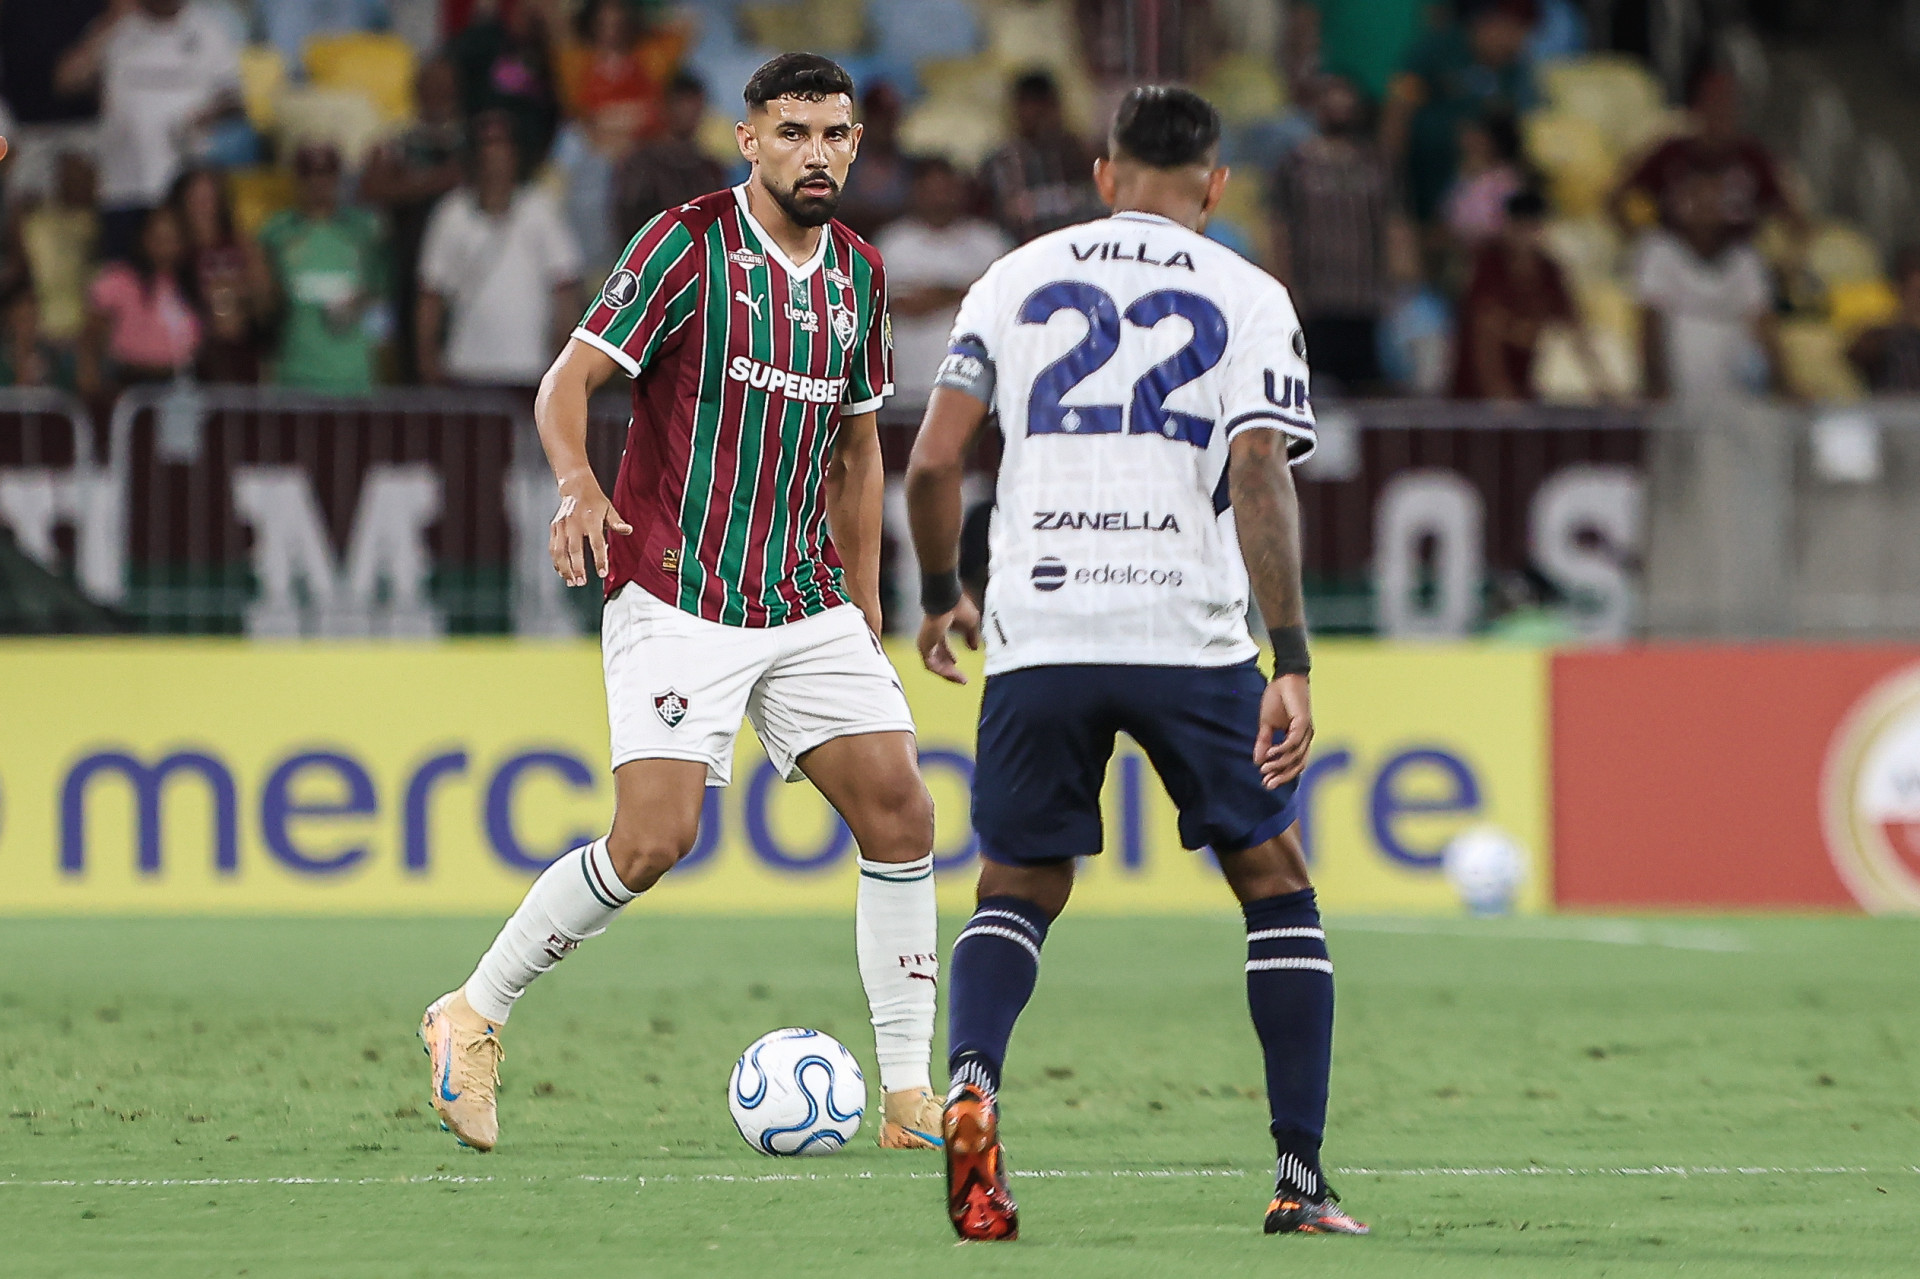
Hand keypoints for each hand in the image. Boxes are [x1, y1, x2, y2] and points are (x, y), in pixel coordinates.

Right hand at [549, 479, 631, 585]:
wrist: (576, 487)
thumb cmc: (595, 501)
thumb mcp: (609, 509)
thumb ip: (617, 522)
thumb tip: (629, 530)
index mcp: (591, 519)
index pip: (596, 543)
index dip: (600, 560)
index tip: (602, 573)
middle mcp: (574, 523)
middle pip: (575, 550)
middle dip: (577, 568)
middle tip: (582, 582)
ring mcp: (562, 525)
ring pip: (560, 551)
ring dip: (564, 568)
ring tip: (571, 582)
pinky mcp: (554, 527)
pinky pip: (553, 547)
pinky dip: (556, 561)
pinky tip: (562, 572)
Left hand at [917, 595, 980, 684]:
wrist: (947, 600)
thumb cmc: (958, 606)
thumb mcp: (971, 624)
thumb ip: (972, 637)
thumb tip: (974, 648)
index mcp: (939, 630)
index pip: (942, 648)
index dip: (950, 658)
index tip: (959, 665)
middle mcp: (930, 637)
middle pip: (937, 658)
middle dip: (950, 670)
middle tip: (962, 679)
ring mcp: (925, 642)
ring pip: (934, 665)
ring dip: (948, 674)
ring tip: (961, 679)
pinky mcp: (924, 647)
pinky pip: (931, 665)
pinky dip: (942, 671)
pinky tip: (954, 674)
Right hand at [1253, 673, 1312, 787]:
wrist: (1284, 677)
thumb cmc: (1278, 699)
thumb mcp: (1266, 724)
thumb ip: (1264, 742)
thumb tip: (1257, 761)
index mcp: (1299, 739)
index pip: (1293, 763)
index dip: (1281, 775)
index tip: (1265, 783)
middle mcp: (1306, 738)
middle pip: (1297, 764)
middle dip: (1282, 776)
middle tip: (1267, 784)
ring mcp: (1306, 730)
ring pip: (1296, 755)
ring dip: (1279, 764)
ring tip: (1264, 769)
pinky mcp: (1303, 721)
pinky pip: (1293, 741)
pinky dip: (1281, 750)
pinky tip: (1270, 754)